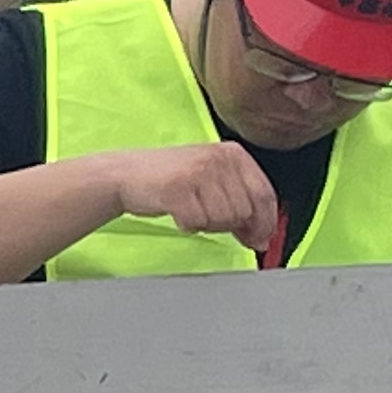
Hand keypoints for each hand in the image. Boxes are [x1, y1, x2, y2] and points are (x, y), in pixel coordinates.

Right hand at [96, 142, 283, 258]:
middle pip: (245, 212)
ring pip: (223, 220)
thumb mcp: (213, 181)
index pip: (265, 194)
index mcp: (233, 153)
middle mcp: (219, 158)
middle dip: (229, 225)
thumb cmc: (171, 180)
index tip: (260, 240)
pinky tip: (178, 213)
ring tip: (191, 211)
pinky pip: (197, 223)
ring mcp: (198, 172)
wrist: (125, 174)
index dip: (266, 223)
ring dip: (207, 225)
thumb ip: (242, 204)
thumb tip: (263, 238)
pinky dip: (188, 225)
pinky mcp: (178, 189)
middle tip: (207, 218)